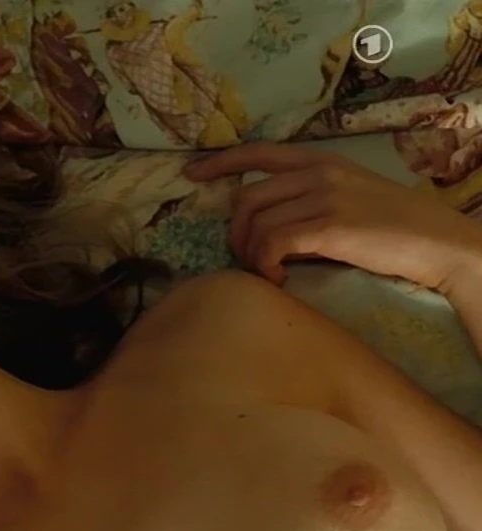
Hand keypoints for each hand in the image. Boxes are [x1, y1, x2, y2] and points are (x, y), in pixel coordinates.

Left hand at [183, 142, 481, 291]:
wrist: (439, 242)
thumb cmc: (394, 226)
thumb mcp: (348, 194)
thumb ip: (308, 196)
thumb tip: (265, 222)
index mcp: (319, 160)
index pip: (257, 152)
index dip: (219, 162)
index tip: (191, 173)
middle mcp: (317, 172)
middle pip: (245, 199)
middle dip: (234, 232)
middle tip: (245, 258)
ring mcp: (323, 198)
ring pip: (255, 225)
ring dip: (249, 254)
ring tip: (267, 272)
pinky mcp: (330, 227)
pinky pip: (272, 245)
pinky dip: (266, 266)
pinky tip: (279, 278)